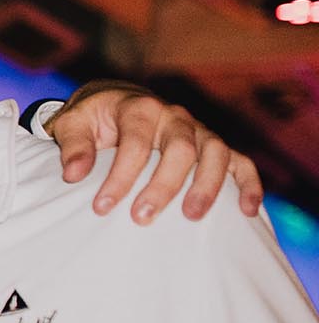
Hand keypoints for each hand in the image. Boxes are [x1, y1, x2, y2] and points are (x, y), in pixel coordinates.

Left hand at [45, 80, 262, 221]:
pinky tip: (248, 211)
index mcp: (139, 108)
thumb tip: (73, 175)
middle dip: (162, 186)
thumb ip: (72, 145)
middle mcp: (174, 116)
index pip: (134, 143)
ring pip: (216, 153)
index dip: (120, 176)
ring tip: (191, 217)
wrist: (115, 103)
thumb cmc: (93, 119)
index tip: (101, 207)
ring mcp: (198, 130)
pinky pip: (241, 161)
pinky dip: (249, 184)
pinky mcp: (213, 146)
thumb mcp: (73, 124)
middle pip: (180, 149)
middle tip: (141, 218)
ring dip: (207, 186)